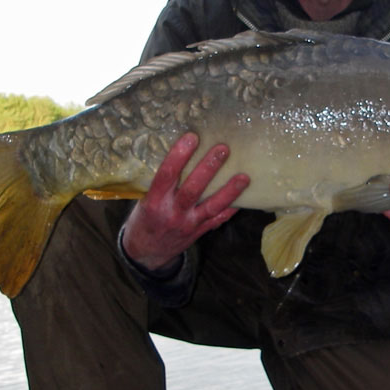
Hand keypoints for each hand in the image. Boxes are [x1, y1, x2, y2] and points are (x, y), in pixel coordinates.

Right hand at [121, 133, 249, 271]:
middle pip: (193, 189)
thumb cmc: (145, 219)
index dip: (179, 156)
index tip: (191, 137)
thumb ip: (162, 184)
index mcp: (155, 202)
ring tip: (244, 177)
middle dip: (208, 168)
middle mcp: (172, 213)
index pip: (167, 175)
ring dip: (229, 191)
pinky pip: (218, 220)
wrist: (146, 252)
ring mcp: (188, 224)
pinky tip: (245, 197)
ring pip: (211, 206)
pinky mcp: (199, 232)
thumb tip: (181, 154)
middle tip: (223, 149)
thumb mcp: (145, 200)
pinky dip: (231, 208)